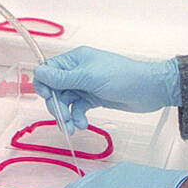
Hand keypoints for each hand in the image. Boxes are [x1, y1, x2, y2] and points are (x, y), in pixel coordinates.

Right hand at [32, 46, 180, 131]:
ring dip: (67, 115)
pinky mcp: (94, 98)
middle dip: (56, 105)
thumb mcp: (89, 77)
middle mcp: (77, 71)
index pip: (48, 70)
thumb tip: (38, 72)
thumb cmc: (121, 77)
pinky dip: (78, 117)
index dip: (44, 85)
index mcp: (75, 60)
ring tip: (72, 128)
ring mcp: (86, 85)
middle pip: (55, 89)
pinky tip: (82, 124)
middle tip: (63, 119)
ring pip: (66, 101)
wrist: (150, 90)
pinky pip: (78, 109)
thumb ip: (62, 78)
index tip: (48, 98)